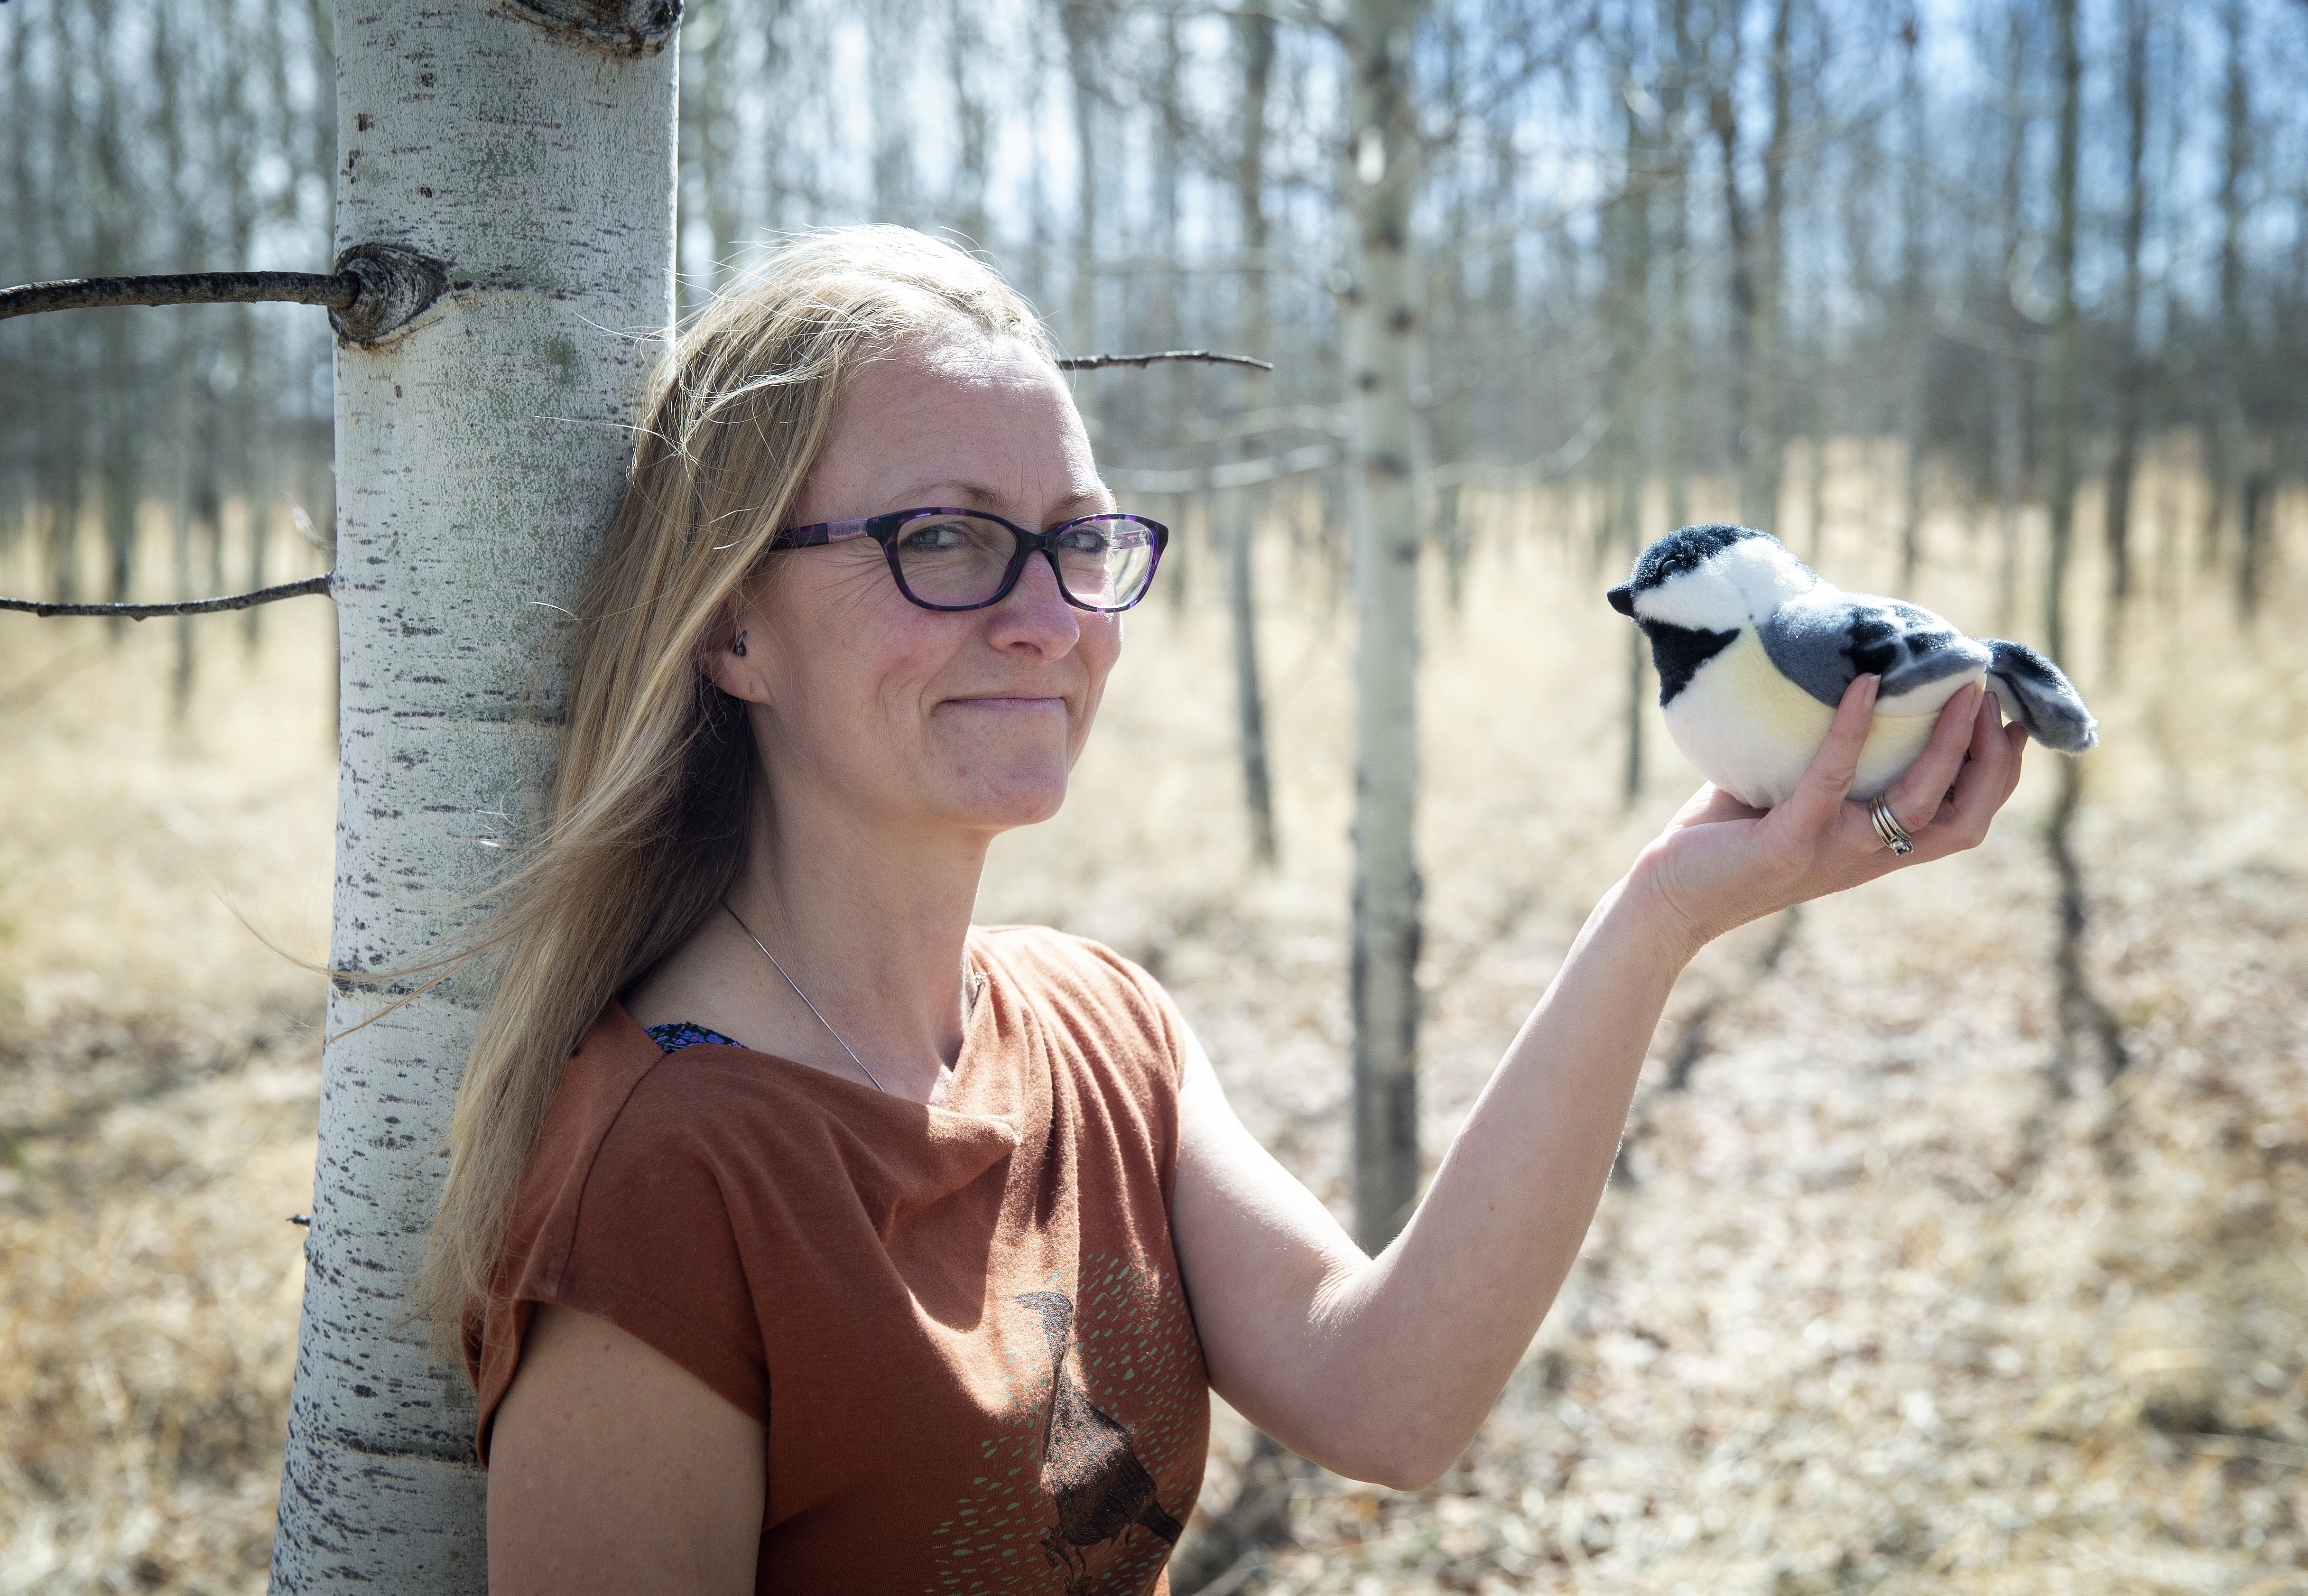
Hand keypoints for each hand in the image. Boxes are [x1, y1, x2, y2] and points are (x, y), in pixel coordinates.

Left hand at [1627, 674, 2029, 955]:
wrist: (1667, 900)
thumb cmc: (1723, 841)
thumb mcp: (1788, 795)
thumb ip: (1822, 758)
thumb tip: (1844, 685)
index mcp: (1875, 847)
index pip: (1964, 818)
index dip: (1999, 774)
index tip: (2013, 719)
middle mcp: (1866, 855)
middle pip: (1965, 819)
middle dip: (1993, 761)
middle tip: (1993, 699)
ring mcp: (1831, 853)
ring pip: (1920, 806)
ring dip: (1948, 745)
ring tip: (1959, 690)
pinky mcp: (1788, 845)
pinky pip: (1831, 782)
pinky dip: (1852, 731)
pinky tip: (1864, 687)